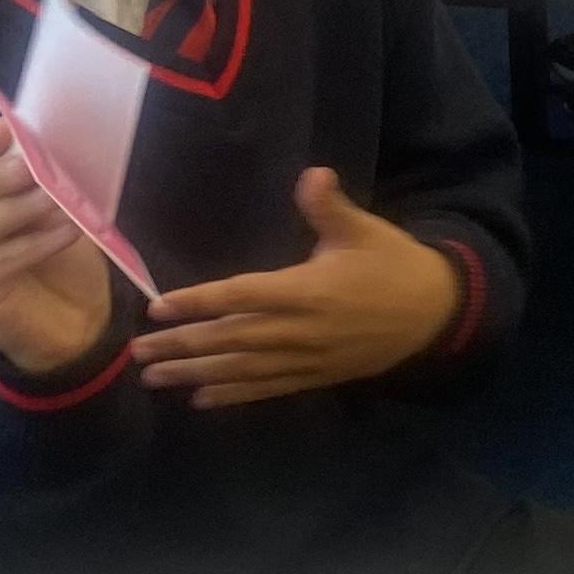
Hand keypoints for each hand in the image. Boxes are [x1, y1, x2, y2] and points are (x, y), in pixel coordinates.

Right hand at [0, 120, 115, 379]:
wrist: (74, 324)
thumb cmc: (62, 262)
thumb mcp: (58, 212)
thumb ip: (45, 181)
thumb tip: (49, 143)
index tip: (9, 125)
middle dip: (3, 175)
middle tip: (36, 165)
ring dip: (24, 209)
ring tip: (61, 199)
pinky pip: (0, 259)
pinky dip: (36, 243)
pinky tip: (68, 231)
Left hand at [133, 167, 460, 406]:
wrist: (436, 313)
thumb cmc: (394, 265)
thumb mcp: (365, 230)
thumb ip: (330, 206)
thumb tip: (312, 174)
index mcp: (306, 291)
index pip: (240, 297)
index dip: (197, 302)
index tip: (157, 308)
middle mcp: (300, 330)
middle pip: (230, 340)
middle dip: (181, 346)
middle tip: (136, 353)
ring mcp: (306, 358)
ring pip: (241, 370)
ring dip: (195, 374)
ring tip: (153, 379)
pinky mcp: (316, 376)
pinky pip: (267, 389)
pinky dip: (233, 396)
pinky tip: (201, 400)